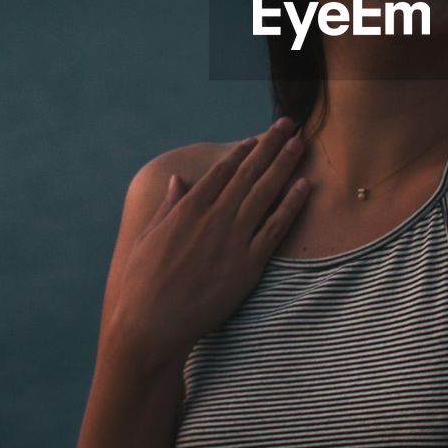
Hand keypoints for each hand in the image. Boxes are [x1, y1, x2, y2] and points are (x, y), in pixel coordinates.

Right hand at [108, 117, 311, 369]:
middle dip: (269, 145)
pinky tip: (305, 185)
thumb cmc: (142, 284)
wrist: (151, 324)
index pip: (221, 172)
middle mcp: (214, 218)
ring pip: (265, 193)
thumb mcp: (149, 238)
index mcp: (188, 210)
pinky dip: (291, 204)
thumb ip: (168, 207)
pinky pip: (275, 228)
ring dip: (284, 164)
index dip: (241, 153)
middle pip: (248, 173)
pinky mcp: (248, 264)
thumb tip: (178, 180)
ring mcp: (233, 240)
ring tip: (300, 143)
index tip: (255, 139)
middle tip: (287, 124)